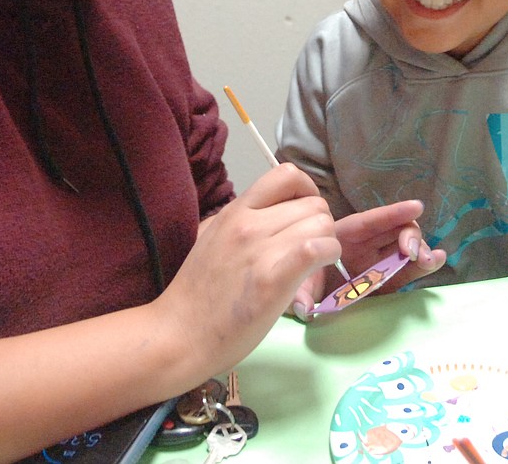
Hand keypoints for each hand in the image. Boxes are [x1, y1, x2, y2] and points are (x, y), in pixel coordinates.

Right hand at [154, 163, 340, 378]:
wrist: (179, 334)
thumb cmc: (196, 293)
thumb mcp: (213, 238)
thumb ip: (242, 221)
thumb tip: (272, 214)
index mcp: (235, 211)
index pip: (286, 174)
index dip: (307, 191)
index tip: (303, 215)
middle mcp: (248, 223)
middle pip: (314, 204)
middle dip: (320, 225)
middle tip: (310, 249)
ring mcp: (260, 250)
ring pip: (322, 224)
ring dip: (327, 243)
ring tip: (313, 264)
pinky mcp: (273, 280)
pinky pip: (316, 249)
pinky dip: (328, 255)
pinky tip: (318, 270)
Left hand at [290, 199, 446, 320]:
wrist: (298, 294)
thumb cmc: (298, 280)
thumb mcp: (297, 283)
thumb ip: (300, 294)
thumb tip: (303, 308)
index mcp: (343, 237)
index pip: (370, 222)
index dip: (393, 213)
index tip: (416, 207)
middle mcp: (364, 246)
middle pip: (394, 231)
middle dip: (409, 235)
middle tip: (413, 251)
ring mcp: (378, 263)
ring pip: (406, 249)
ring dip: (421, 251)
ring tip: (429, 261)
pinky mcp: (387, 282)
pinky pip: (408, 271)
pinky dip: (423, 266)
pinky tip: (437, 261)